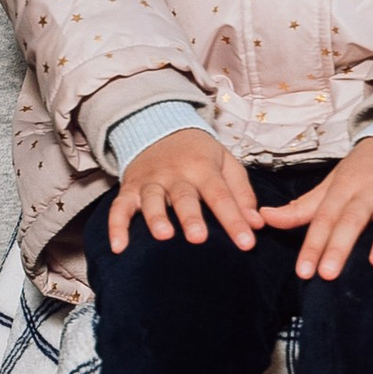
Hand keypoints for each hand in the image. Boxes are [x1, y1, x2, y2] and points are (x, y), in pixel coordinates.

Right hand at [106, 127, 261, 254]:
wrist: (159, 126)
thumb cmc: (199, 155)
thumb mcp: (226, 164)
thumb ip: (242, 194)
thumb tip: (257, 224)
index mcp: (203, 167)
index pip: (221, 195)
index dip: (234, 219)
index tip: (247, 243)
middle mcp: (175, 174)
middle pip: (184, 197)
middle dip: (191, 217)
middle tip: (199, 238)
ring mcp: (150, 181)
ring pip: (151, 199)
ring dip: (156, 218)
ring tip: (163, 236)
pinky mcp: (130, 188)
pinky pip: (120, 207)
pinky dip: (116, 226)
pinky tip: (119, 247)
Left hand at [258, 139, 372, 282]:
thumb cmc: (362, 173)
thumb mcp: (332, 186)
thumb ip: (301, 207)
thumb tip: (264, 218)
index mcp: (344, 189)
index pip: (324, 218)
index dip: (312, 244)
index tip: (303, 271)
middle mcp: (370, 192)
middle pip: (353, 219)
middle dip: (339, 245)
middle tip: (328, 273)